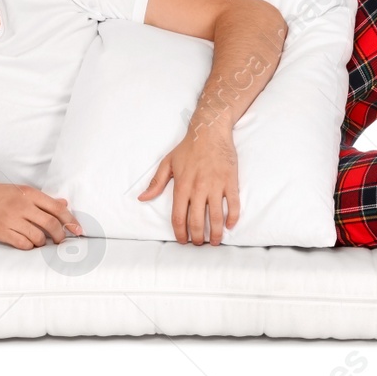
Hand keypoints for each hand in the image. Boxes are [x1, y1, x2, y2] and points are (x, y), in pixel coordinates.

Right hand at [0, 182, 81, 249]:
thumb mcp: (19, 191)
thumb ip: (42, 199)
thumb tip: (64, 204)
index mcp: (29, 193)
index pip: (57, 209)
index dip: (70, 221)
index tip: (78, 230)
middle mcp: (22, 205)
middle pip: (51, 224)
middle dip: (60, 236)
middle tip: (60, 241)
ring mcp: (11, 219)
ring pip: (38, 237)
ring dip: (43, 243)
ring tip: (40, 242)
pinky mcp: (1, 231)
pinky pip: (23, 244)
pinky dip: (29, 246)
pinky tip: (27, 243)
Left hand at [137, 127, 240, 244]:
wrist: (210, 132)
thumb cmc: (188, 148)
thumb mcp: (167, 163)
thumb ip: (156, 183)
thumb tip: (142, 198)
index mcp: (182, 186)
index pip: (178, 217)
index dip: (180, 233)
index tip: (182, 241)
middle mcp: (198, 188)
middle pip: (196, 221)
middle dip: (197, 238)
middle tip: (198, 243)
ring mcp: (216, 186)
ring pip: (216, 217)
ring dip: (215, 233)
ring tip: (214, 241)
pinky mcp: (230, 182)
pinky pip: (233, 204)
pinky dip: (232, 218)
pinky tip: (230, 225)